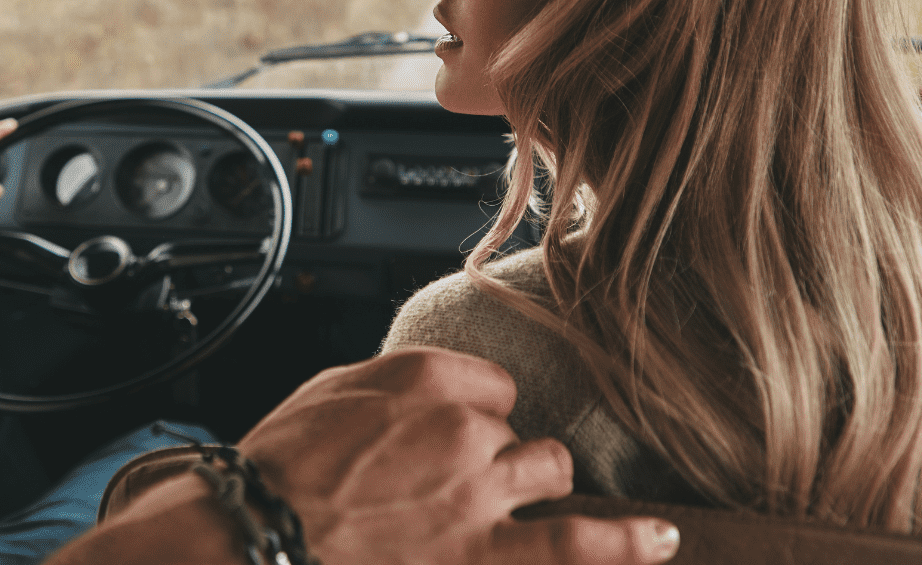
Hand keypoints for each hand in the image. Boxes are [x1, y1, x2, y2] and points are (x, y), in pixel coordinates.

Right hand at [85, 347, 678, 564]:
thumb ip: (395, 383)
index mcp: (424, 375)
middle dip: (499, 454)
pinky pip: (580, 542)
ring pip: (550, 468)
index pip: (491, 383)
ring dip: (535, 483)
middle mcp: (463, 424)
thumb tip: (430, 390)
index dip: (475, 413)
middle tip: (454, 485)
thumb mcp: (330, 391)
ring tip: (513, 506)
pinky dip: (629, 540)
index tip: (453, 436)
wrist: (258, 535)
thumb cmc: (279, 469)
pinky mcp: (485, 555)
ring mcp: (480, 491)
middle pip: (518, 429)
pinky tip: (663, 537)